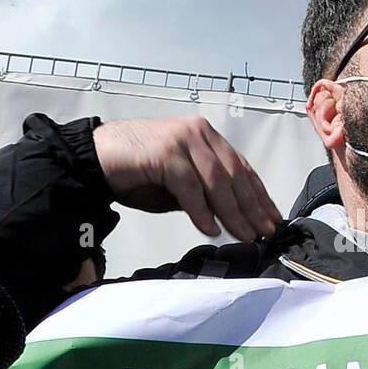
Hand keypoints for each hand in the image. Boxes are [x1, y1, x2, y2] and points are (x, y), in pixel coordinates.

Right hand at [93, 115, 281, 239]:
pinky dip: (201, 210)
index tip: (272, 219)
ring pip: (217, 180)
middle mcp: (199, 133)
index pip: (241, 168)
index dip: (259, 195)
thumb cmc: (136, 171)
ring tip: (244, 235)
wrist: (95, 158)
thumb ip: (205, 195)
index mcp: (206, 138)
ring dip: (233, 212)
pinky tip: (211, 228)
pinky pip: (190, 186)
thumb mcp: (179, 186)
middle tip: (265, 232)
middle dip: (252, 207)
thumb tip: (231, 218)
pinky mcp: (165, 152)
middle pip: (235, 175)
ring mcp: (182, 139)